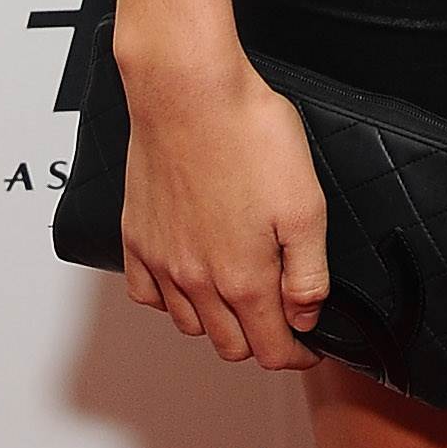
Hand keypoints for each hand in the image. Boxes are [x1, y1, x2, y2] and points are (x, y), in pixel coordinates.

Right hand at [117, 45, 329, 368]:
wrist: (189, 92)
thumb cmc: (249, 136)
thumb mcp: (306, 205)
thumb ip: (308, 272)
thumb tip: (306, 316)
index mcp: (244, 278)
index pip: (271, 349)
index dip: (297, 355)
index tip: (311, 346)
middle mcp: (196, 280)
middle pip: (230, 345)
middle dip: (262, 340)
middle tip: (283, 319)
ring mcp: (161, 261)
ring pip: (190, 325)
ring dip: (219, 323)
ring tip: (243, 297)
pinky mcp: (136, 237)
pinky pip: (147, 294)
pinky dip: (170, 300)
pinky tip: (189, 281)